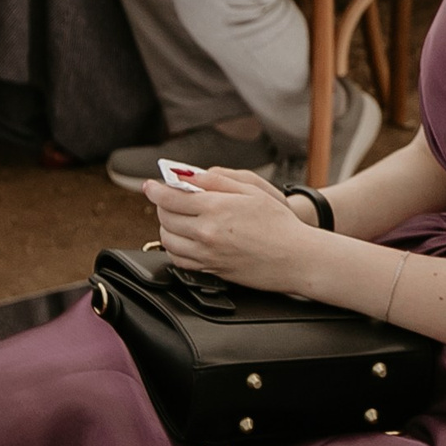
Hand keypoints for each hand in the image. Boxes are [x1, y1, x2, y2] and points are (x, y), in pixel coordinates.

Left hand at [145, 165, 319, 291]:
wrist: (296, 258)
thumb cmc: (280, 222)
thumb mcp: (252, 189)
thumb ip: (218, 180)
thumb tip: (190, 176)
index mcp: (216, 208)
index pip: (170, 197)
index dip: (155, 190)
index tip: (149, 186)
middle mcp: (206, 232)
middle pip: (165, 217)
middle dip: (162, 205)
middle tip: (169, 199)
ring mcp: (207, 254)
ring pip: (168, 240)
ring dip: (166, 226)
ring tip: (177, 218)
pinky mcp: (211, 269)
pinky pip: (179, 260)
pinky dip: (174, 248)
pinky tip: (184, 239)